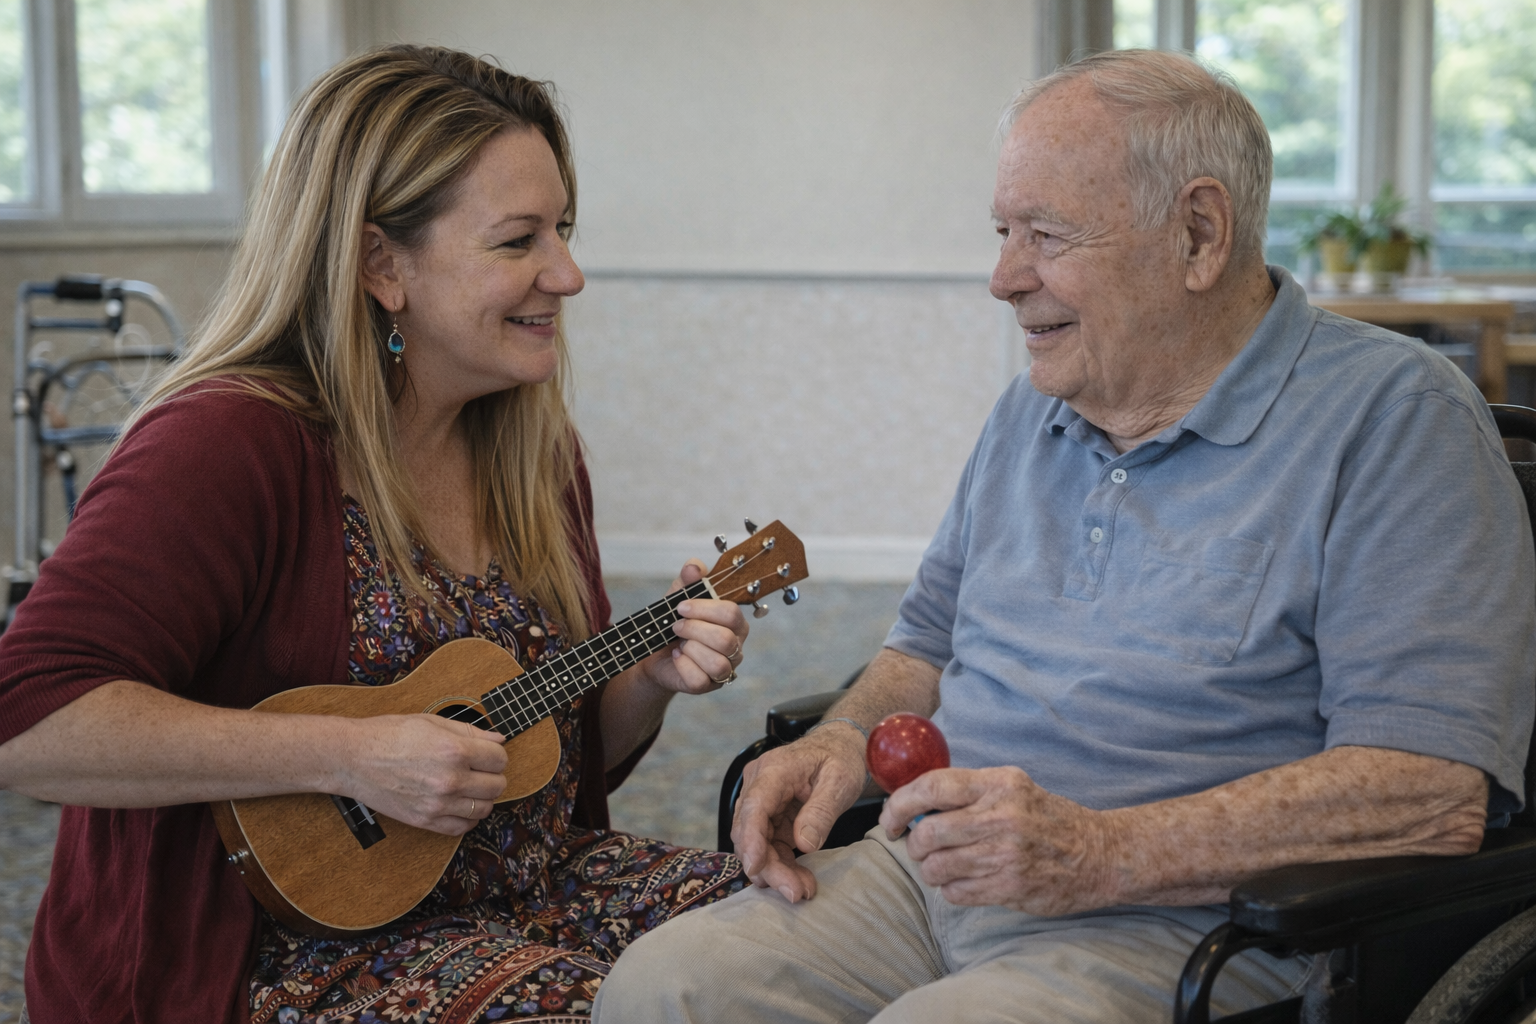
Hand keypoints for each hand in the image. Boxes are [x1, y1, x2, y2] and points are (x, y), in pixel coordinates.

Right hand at [335, 714, 507, 835]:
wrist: (353, 758)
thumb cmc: (389, 735)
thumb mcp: (432, 722)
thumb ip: (470, 732)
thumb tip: (498, 740)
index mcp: (455, 751)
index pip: (500, 759)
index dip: (496, 754)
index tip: (487, 754)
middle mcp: (450, 780)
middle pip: (497, 786)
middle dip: (492, 775)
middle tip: (480, 769)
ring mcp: (438, 804)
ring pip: (484, 809)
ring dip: (482, 797)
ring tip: (469, 787)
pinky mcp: (425, 820)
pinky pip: (462, 828)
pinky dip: (467, 818)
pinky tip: (460, 805)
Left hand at [639, 559, 748, 695]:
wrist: (653, 651)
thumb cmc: (674, 621)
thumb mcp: (678, 595)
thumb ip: (689, 579)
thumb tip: (694, 567)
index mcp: (735, 622)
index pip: (731, 613)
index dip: (704, 609)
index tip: (680, 606)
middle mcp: (735, 646)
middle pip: (725, 639)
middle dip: (694, 629)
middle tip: (676, 626)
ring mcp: (724, 669)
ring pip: (718, 663)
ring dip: (691, 649)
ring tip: (679, 642)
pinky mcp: (707, 686)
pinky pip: (700, 679)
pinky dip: (683, 665)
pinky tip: (676, 657)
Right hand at [731, 721, 868, 901]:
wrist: (839, 746)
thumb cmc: (840, 758)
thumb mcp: (840, 781)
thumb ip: (821, 811)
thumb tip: (804, 844)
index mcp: (773, 770)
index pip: (753, 807)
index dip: (751, 840)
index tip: (757, 868)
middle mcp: (758, 785)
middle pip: (749, 831)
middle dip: (768, 866)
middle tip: (796, 893)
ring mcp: (761, 802)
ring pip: (755, 844)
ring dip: (775, 871)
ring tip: (803, 890)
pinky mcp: (769, 817)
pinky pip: (768, 846)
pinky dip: (781, 866)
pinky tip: (800, 880)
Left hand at [884, 765, 1118, 915]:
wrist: (1099, 854)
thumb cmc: (1046, 819)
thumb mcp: (1012, 788)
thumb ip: (967, 792)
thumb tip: (912, 804)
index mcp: (999, 784)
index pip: (932, 787)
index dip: (900, 803)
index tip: (891, 818)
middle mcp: (1002, 816)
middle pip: (928, 832)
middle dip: (914, 843)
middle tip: (919, 846)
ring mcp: (1006, 854)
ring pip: (937, 866)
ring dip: (931, 869)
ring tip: (943, 865)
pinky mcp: (1010, 887)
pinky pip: (955, 892)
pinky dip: (950, 889)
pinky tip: (965, 881)